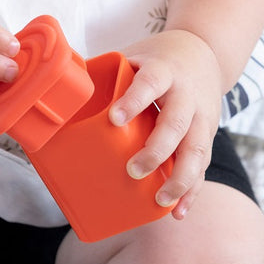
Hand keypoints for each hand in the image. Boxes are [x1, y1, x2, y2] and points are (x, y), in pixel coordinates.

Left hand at [109, 30, 222, 219]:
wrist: (204, 52)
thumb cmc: (158, 59)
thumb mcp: (134, 56)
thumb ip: (103, 73)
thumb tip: (56, 92)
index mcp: (163, 71)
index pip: (150, 84)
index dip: (134, 101)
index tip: (114, 119)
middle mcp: (185, 95)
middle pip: (176, 123)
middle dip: (157, 150)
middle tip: (133, 170)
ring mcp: (200, 117)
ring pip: (195, 149)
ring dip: (179, 178)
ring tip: (160, 199)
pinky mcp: (207, 135)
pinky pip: (202, 165)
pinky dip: (192, 190)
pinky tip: (177, 211)